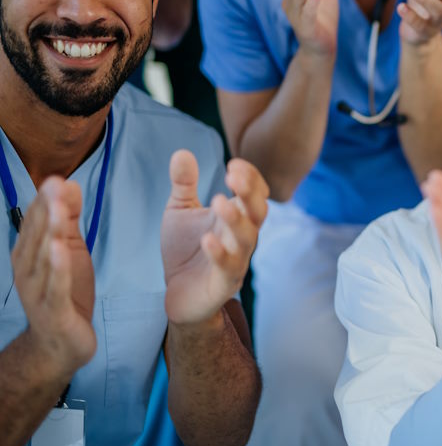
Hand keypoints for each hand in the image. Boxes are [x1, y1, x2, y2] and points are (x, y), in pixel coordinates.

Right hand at [11, 178, 95, 374]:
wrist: (61, 344)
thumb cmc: (66, 292)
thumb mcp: (70, 250)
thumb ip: (69, 219)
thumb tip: (67, 183)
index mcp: (30, 255)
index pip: (35, 224)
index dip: (44, 202)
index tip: (55, 178)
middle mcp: (28, 271)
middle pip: (38, 236)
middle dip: (46, 210)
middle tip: (54, 184)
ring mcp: (38, 291)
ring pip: (44, 258)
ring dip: (50, 232)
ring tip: (57, 209)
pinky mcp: (54, 310)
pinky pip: (55, 287)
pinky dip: (57, 268)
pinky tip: (60, 249)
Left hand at [161, 151, 268, 325]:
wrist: (179, 294)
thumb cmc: (185, 250)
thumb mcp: (180, 211)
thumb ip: (184, 184)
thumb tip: (182, 151)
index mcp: (237, 215)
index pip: (255, 192)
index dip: (249, 177)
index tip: (232, 164)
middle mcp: (242, 236)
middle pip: (258, 211)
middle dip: (249, 193)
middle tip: (233, 176)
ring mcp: (236, 259)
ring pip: (247, 238)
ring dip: (236, 220)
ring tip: (219, 202)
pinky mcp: (224, 283)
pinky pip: (228, 267)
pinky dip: (220, 252)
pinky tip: (207, 239)